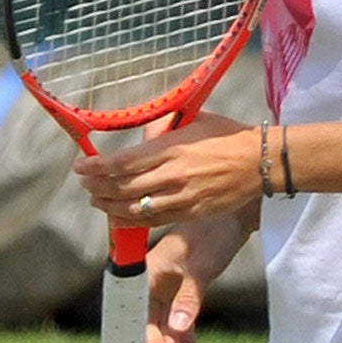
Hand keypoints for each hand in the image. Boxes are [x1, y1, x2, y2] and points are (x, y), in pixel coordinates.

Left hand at [73, 113, 261, 226]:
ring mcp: (182, 197)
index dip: (97, 167)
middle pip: (123, 187)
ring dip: (109, 206)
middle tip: (84, 184)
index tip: (81, 166)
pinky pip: (154, 221)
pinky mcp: (191, 213)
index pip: (123, 162)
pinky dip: (130, 222)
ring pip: (135, 208)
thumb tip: (142, 132)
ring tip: (95, 200)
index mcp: (171, 149)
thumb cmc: (227, 135)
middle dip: (97, 187)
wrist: (260, 162)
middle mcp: (172, 175)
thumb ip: (163, 127)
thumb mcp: (193, 120)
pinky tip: (116, 218)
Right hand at [141, 216, 244, 342]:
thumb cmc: (212, 234)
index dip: (145, 340)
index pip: (137, 314)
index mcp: (147, 271)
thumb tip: (176, 330)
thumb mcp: (200, 269)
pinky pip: (177, 313)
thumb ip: (187, 300)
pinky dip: (183, 330)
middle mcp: (152, 278)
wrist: (234, 214)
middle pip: (148, 320)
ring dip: (173, 342)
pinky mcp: (182, 282)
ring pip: (164, 319)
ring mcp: (167, 281)